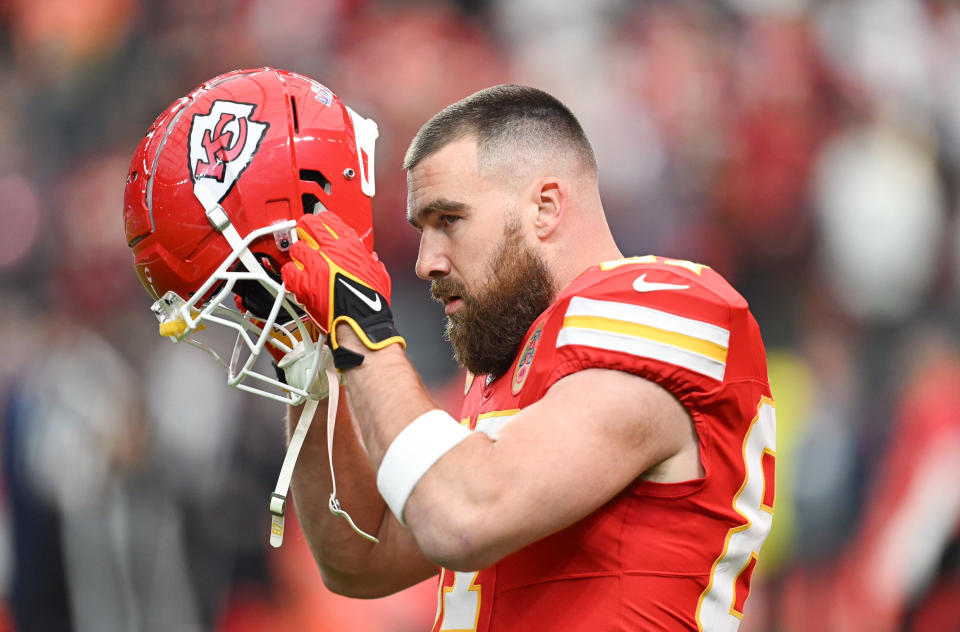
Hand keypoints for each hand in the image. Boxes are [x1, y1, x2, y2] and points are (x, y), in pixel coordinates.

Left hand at [281, 212, 404, 368]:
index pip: (328, 219)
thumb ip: (371, 261)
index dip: (322, 222)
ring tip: (302, 262)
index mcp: (349, 245)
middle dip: (305, 230)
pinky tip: (295, 278)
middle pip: (307, 226)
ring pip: (295, 247)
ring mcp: (314, 266)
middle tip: (305, 237)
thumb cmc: (371, 303)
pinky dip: (289, 273)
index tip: (320, 226)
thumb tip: (370, 258)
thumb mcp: (379, 274)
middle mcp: (330, 251)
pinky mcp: (302, 283)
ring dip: (298, 254)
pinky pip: (287, 270)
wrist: (361, 324)